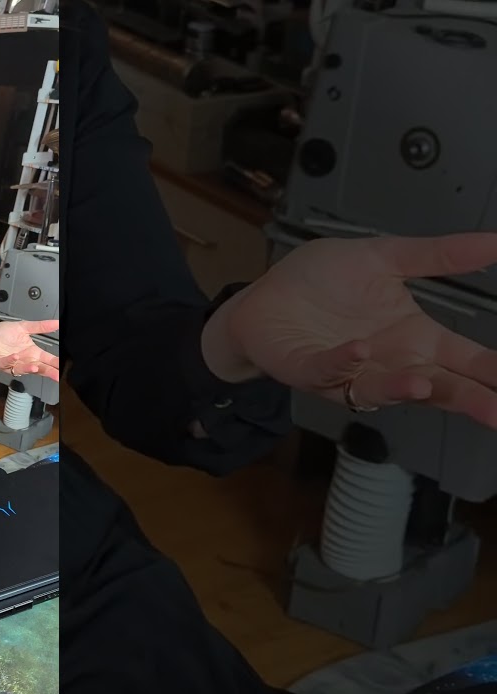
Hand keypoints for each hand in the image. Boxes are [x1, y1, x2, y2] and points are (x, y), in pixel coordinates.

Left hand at [0, 319, 60, 380]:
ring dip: (29, 368)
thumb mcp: (23, 327)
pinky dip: (10, 361)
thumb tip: (56, 322)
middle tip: (56, 375)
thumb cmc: (2, 335)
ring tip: (36, 367)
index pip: (47, 359)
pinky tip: (15, 357)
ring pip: (23, 368)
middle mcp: (24, 360)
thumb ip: (39, 326)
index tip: (63, 365)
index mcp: (31, 352)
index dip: (55, 363)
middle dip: (47, 371)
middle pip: (39, 368)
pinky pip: (6, 363)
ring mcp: (12, 363)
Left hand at [210, 233, 496, 428]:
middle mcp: (388, 362)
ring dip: (403, 387)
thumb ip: (435, 255)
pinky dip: (343, 363)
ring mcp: (349, 372)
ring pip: (383, 389)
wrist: (263, 296)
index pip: (463, 359)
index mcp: (413, 337)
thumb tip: (493, 241)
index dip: (490, 371)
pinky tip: (359, 351)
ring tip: (424, 383)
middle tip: (495, 409)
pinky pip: (328, 371)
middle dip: (466, 398)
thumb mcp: (382, 257)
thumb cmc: (320, 282)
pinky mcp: (307, 368)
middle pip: (436, 387)